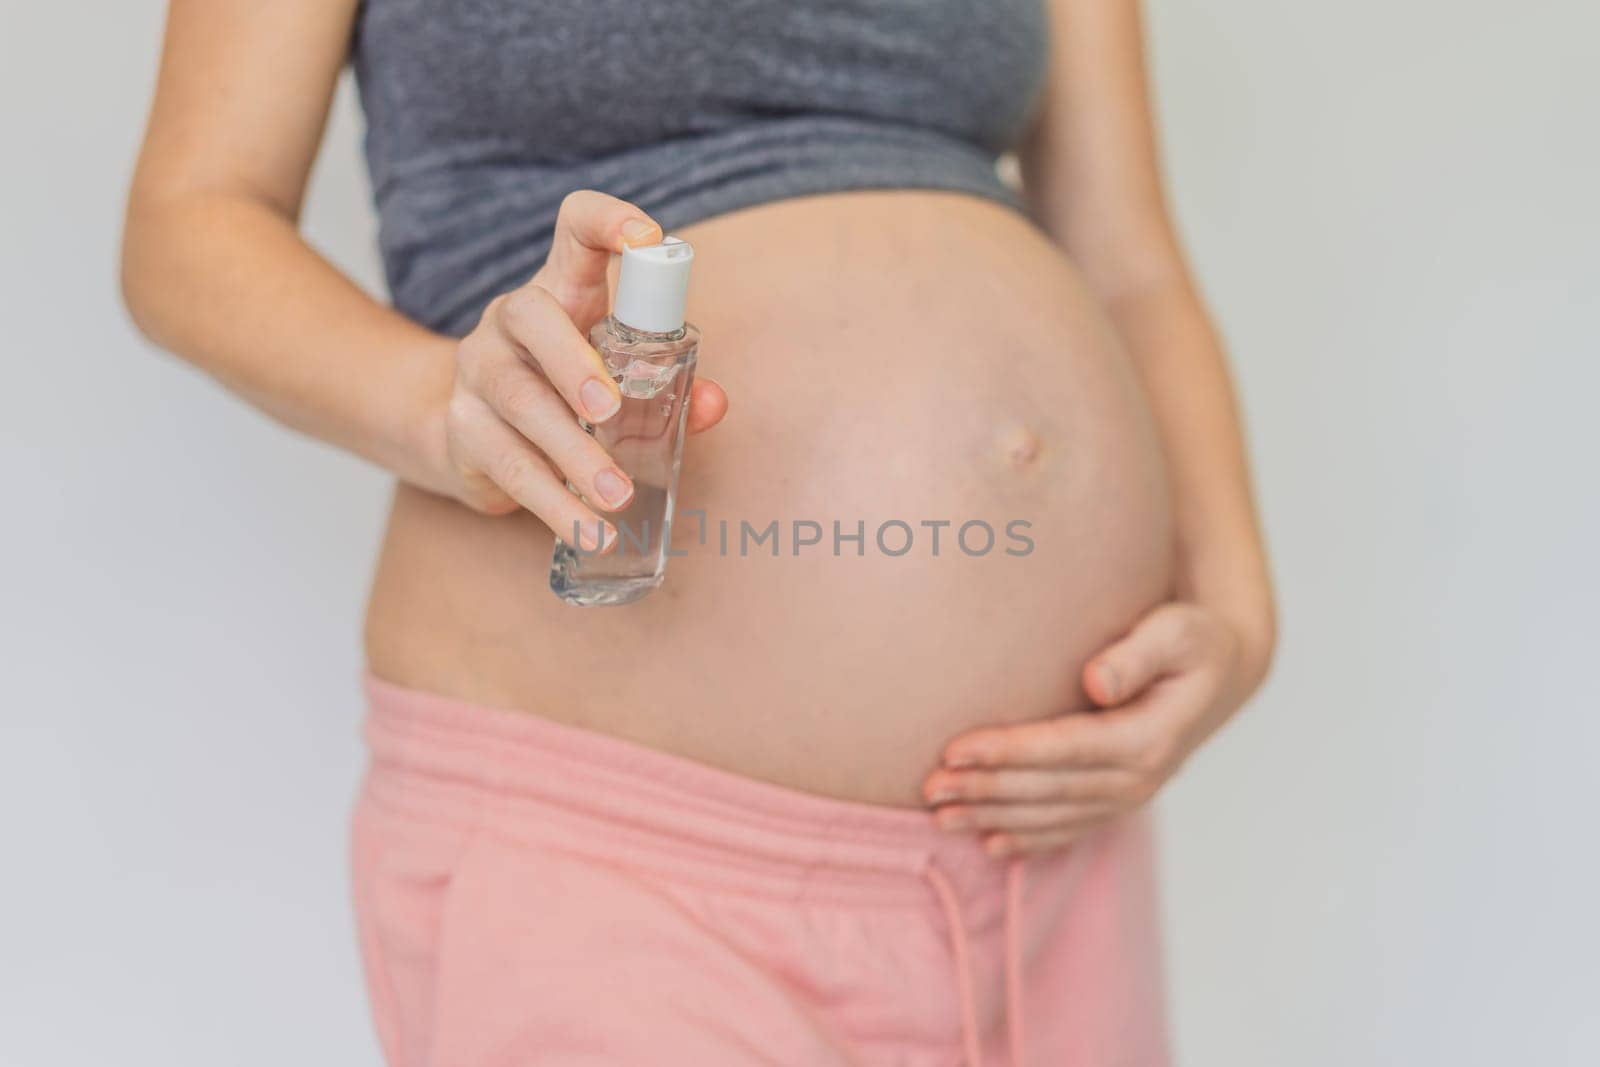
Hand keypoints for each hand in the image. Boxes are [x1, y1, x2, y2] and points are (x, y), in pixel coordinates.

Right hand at [428, 191, 727, 546]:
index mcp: (561, 290)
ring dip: (571, 454)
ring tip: (615, 496)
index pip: (574, 231)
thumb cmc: (563, 392)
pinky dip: (554, 505)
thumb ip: (670, 386)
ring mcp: (480, 371)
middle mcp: (512, 320)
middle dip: (574, 365)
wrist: (469, 435)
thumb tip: (712, 403)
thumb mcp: (615, 378)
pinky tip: (588, 531)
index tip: (647, 238)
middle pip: (532, 318)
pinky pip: (510, 466)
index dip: (606, 220)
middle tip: (610, 413)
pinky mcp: (464, 429)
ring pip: (520, 403)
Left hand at [922, 602, 1249, 857]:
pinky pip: (1068, 828)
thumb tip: (1095, 683)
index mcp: (1148, 737)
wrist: (1223, 675)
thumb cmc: (1193, 640)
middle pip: (1047, 789)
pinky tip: (989, 845)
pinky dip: (1028, 839)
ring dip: (993, 817)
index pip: (1063, 748)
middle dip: (985, 790)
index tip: (954, 749)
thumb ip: (1137, 653)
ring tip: (939, 817)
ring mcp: (1129, 796)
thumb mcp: (1178, 632)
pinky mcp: (1118, 801)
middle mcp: (1138, 777)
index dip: (1008, 751)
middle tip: (930, 788)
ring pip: (1050, 816)